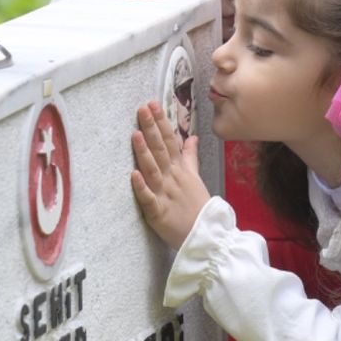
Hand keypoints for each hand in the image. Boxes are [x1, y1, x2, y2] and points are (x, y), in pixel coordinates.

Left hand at [130, 101, 209, 248]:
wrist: (206, 236)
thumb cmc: (199, 208)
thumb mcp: (196, 178)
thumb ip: (190, 157)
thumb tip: (191, 136)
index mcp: (181, 170)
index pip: (170, 141)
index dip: (161, 123)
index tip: (153, 104)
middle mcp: (173, 179)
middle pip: (161, 150)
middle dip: (151, 129)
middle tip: (142, 109)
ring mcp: (166, 195)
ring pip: (153, 170)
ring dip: (144, 153)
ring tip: (135, 134)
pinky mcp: (158, 213)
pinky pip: (149, 199)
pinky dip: (141, 187)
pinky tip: (133, 175)